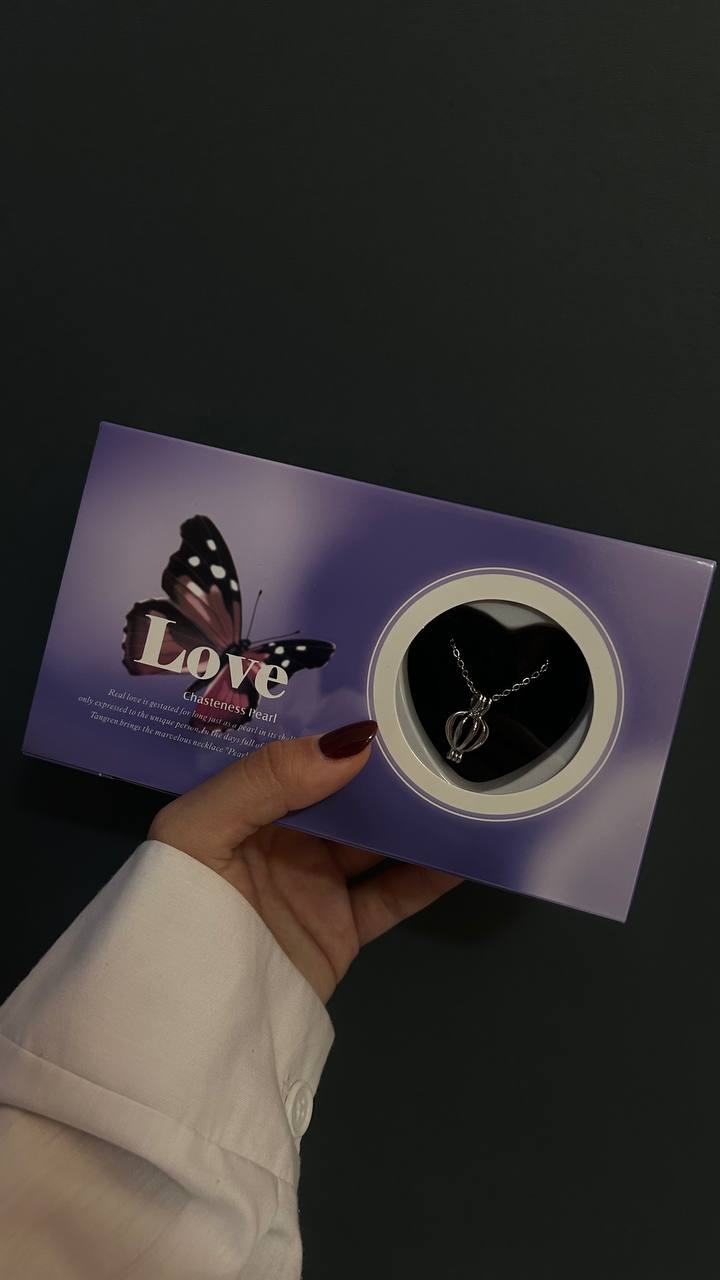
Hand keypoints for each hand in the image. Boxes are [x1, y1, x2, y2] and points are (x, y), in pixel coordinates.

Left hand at [148, 720, 461, 1002]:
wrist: (186, 1020)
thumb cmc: (179, 907)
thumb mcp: (199, 829)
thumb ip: (267, 779)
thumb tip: (356, 742)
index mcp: (241, 806)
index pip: (292, 755)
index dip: (332, 726)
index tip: (384, 695)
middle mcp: (281, 840)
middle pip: (343, 794)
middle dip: (385, 766)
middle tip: (439, 728)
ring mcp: (315, 885)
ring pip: (377, 840)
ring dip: (415, 815)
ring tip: (463, 779)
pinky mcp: (341, 930)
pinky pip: (394, 896)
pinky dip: (430, 875)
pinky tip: (465, 849)